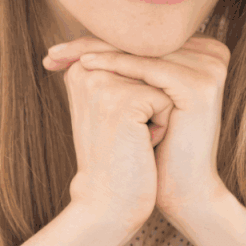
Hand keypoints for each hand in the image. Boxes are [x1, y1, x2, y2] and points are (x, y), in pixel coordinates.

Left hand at [45, 36, 232, 221]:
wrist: (181, 189)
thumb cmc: (156, 146)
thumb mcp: (140, 99)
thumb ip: (126, 66)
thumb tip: (81, 42)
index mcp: (204, 52)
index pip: (141, 39)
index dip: (97, 41)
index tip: (56, 51)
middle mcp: (213, 54)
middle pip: (139, 42)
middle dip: (91, 44)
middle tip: (52, 51)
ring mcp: (210, 67)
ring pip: (140, 51)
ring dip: (97, 50)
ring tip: (60, 55)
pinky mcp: (200, 83)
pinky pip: (148, 67)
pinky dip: (114, 64)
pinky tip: (85, 64)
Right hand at [48, 51, 172, 224]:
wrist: (110, 202)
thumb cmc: (120, 156)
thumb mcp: (117, 106)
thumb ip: (126, 71)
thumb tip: (162, 44)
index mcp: (79, 67)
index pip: (135, 59)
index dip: (144, 95)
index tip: (121, 126)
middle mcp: (85, 69)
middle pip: (150, 68)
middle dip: (152, 101)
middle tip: (126, 135)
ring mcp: (102, 83)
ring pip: (161, 81)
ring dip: (158, 112)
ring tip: (133, 138)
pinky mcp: (123, 101)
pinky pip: (166, 100)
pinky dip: (162, 126)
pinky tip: (139, 146)